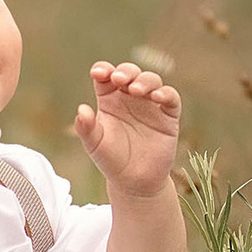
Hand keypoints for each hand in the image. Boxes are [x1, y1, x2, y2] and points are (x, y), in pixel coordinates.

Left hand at [74, 61, 182, 195]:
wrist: (135, 181)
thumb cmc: (111, 160)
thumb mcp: (94, 144)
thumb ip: (86, 127)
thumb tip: (81, 109)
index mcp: (109, 99)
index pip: (106, 76)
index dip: (103, 69)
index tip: (98, 73)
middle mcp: (130, 98)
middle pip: (130, 73)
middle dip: (125, 71)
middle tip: (118, 79)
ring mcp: (150, 104)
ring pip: (151, 80)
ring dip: (144, 81)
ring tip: (135, 90)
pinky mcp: (168, 115)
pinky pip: (171, 98)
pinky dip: (166, 93)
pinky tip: (157, 97)